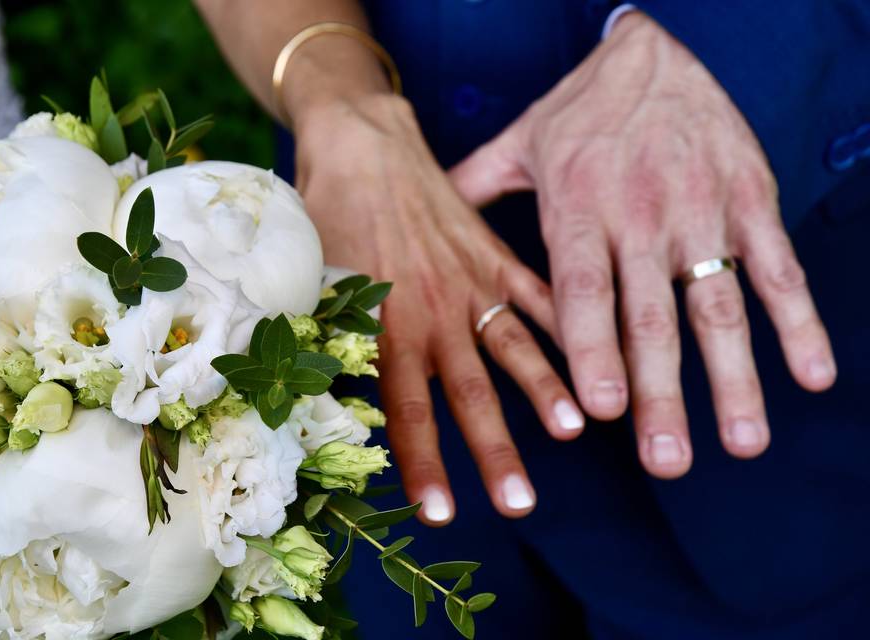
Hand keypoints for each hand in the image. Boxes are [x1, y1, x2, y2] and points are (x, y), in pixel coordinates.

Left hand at [294, 93, 583, 522]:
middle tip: (518, 505)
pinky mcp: (494, 253)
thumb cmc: (325, 214)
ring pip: (513, 347)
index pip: (403, 407)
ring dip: (544, 392)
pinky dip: (565, 326)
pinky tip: (594, 355)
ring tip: (574, 431)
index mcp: (382, 322)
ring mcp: (470, 281)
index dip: (421, 464)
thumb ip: (329, 341)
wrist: (360, 141)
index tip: (439, 513)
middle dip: (493, 452)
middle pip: (467, 393)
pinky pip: (536, 294)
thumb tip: (324, 404)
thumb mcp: (312, 281)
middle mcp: (433, 310)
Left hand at [449, 12, 835, 477]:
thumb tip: (419, 233)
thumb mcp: (518, 145)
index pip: (586, 288)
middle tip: (667, 459)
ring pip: (719, 304)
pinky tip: (812, 375)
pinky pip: (777, 268)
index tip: (602, 409)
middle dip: (663, 391)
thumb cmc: (582, 109)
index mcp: (579, 207)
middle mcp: (641, 216)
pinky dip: (799, 321)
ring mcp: (702, 211)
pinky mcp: (750, 201)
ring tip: (742, 441)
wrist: (659, 47)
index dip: (595, 348)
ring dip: (735, 376)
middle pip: (653, 316)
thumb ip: (472, 193)